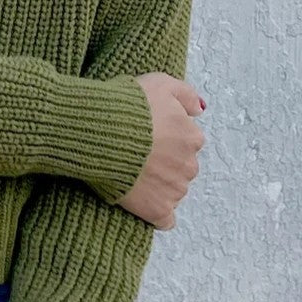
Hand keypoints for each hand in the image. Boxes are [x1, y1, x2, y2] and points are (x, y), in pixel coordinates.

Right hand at [114, 72, 204, 229]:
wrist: (100, 132)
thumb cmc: (129, 104)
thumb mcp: (160, 82)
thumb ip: (186, 94)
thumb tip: (201, 109)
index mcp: (191, 136)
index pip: (187, 140)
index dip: (166, 135)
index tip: (148, 132)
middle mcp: (189, 165)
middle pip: (182, 166)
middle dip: (165, 161)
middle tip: (139, 151)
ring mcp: (175, 190)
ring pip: (174, 189)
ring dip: (159, 183)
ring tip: (133, 170)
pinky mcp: (158, 210)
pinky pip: (165, 218)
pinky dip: (156, 211)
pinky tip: (141, 198)